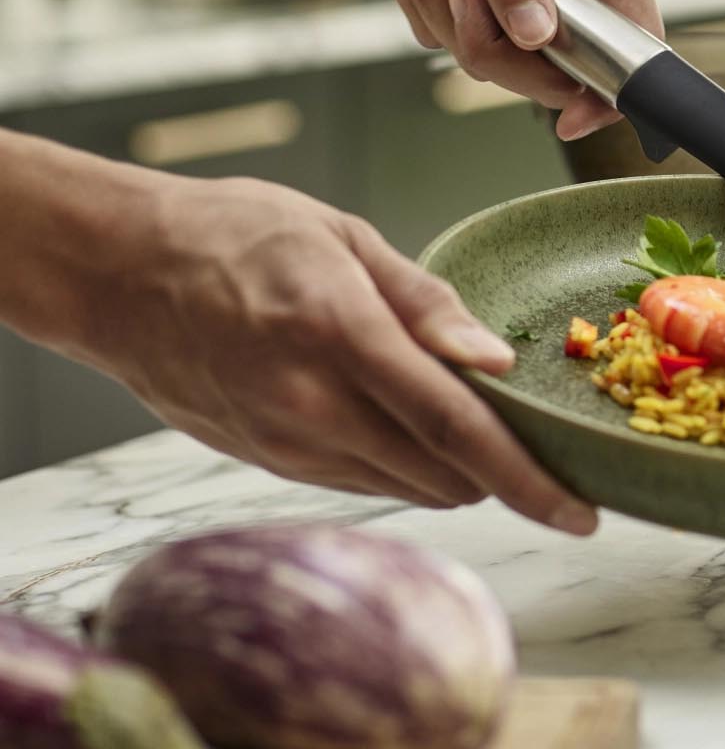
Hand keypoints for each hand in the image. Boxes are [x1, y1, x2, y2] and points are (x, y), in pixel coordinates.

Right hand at [79, 173, 596, 532]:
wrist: (118, 272)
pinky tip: (403, 420)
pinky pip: (362, 484)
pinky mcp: (268, 462)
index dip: (529, 480)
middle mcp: (314, 406)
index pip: (458, 430)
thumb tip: (495, 359)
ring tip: (468, 417)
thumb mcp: (343, 236)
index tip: (581, 513)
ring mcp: (286, 444)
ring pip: (408, 489)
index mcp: (343, 336)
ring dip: (455, 470)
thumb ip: (425, 303)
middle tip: (536, 437)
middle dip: (503, 471)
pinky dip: (403, 465)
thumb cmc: (235, 235)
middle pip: (444, 476)